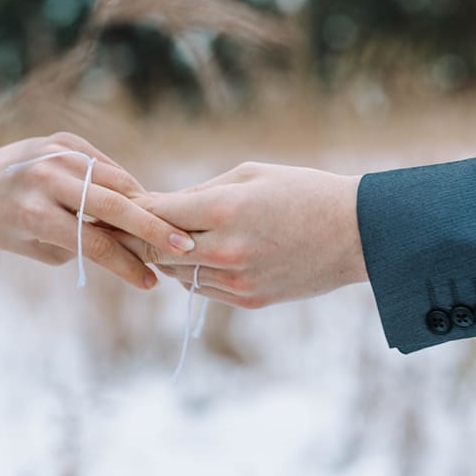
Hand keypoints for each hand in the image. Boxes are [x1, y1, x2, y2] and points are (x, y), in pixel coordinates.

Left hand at [0, 132, 195, 288]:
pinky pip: (107, 165)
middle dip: (152, 228)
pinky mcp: (65, 140)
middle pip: (112, 205)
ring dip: (146, 204)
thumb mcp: (35, 247)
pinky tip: (145, 204)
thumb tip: (130, 247)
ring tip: (171, 226)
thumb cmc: (5, 225)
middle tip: (185, 245)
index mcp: (32, 212)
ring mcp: (57, 153)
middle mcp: (46, 178)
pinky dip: (127, 185)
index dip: (124, 265)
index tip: (150, 282)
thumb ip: (79, 246)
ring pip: (116, 180)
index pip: (91, 242)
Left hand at [116, 162, 366, 306]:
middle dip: (138, 238)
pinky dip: (192, 274)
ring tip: (154, 242)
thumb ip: (201, 192)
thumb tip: (160, 205)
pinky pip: (203, 290)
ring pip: (177, 275)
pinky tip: (192, 258)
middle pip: (157, 250)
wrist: (357, 234)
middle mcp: (226, 249)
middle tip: (121, 228)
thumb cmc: (303, 192)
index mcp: (224, 209)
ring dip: (164, 259)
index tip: (118, 203)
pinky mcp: (249, 300)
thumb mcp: (250, 175)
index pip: (157, 213)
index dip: (133, 209)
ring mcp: (237, 280)